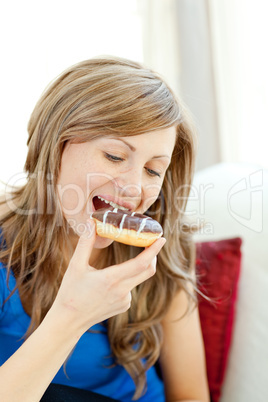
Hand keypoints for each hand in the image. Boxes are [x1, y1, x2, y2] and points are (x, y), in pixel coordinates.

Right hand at [52, 219, 165, 334]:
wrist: (69, 321)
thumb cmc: (70, 292)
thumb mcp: (75, 265)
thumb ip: (85, 243)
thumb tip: (91, 222)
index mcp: (111, 279)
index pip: (141, 263)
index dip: (153, 250)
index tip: (162, 239)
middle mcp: (122, 291)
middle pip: (148, 270)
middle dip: (152, 255)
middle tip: (151, 242)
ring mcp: (125, 301)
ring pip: (138, 279)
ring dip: (135, 267)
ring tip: (118, 262)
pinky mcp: (124, 306)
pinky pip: (130, 288)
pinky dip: (125, 279)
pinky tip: (108, 283)